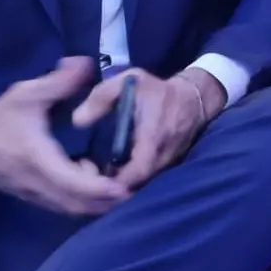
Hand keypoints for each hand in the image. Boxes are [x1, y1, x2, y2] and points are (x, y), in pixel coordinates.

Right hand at [0, 57, 130, 216]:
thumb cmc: (0, 117)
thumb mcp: (28, 93)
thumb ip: (60, 81)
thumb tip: (87, 64)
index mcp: (38, 160)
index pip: (73, 184)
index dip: (100, 188)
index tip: (124, 185)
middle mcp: (37, 184)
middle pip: (77, 205)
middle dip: (106, 200)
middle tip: (132, 185)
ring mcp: (34, 194)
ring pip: (70, 209)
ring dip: (95, 202)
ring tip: (116, 180)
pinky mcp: (32, 197)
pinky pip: (62, 206)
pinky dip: (82, 201)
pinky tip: (94, 179)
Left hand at [72, 67, 214, 190]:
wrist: (193, 98)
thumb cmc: (156, 90)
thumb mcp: (128, 82)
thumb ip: (101, 97)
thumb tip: (77, 121)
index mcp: (153, 135)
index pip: (138, 169)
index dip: (118, 181)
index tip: (95, 181)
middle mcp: (163, 155)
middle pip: (138, 184)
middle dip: (115, 188)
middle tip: (90, 185)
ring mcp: (169, 163)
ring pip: (144, 185)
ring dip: (124, 186)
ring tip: (99, 183)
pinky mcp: (170, 167)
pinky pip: (149, 181)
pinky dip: (133, 182)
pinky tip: (116, 177)